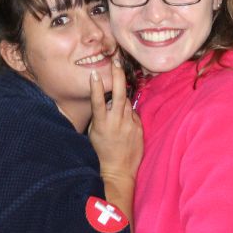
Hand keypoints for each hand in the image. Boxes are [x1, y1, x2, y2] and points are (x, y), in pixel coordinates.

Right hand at [88, 57, 142, 184]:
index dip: (96, 86)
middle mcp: (116, 122)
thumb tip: (106, 100)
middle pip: (119, 94)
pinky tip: (123, 120)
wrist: (118, 170)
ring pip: (127, 101)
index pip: (98, 101)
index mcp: (101, 124)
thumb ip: (100, 115)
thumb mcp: (94, 132)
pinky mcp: (139, 128)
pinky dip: (128, 112)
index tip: (95, 73)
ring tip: (119, 82)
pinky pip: (133, 114)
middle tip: (116, 61)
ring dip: (123, 92)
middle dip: (117, 76)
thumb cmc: (102, 151)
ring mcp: (129, 125)